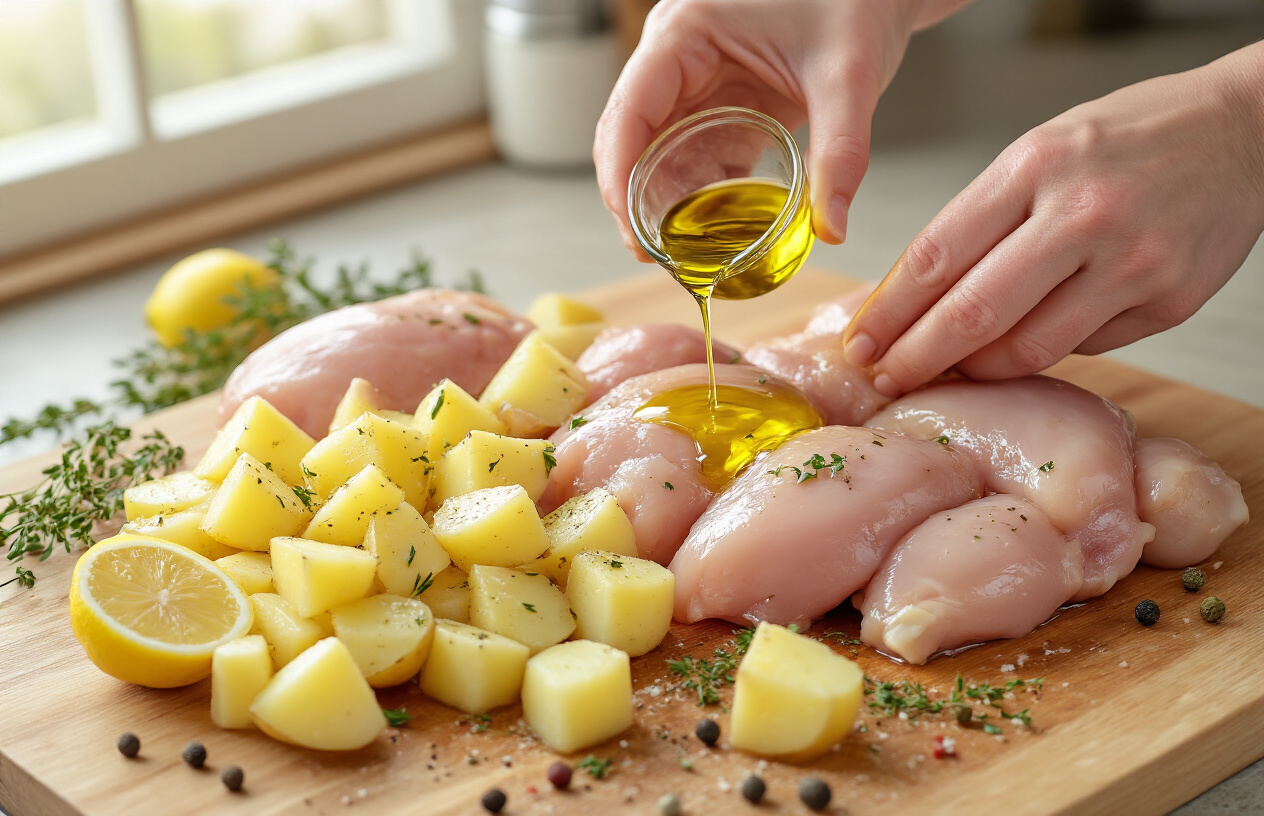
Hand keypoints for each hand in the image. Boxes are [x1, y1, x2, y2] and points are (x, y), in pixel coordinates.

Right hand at [595, 0, 951, 258]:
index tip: (633, 229)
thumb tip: (831, 228)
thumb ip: (841, 154)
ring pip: (656, 151)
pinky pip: (693, 153)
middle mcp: (677, 56)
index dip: (620, 174)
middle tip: (655, 255)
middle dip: (635, 199)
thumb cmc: (855, 2)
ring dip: (663, 201)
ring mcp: (694, 80)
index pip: (630, 110)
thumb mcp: (848, 78)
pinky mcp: (720, 101)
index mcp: (686, 32)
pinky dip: (698, 192)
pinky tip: (710, 228)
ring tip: (680, 253)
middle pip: (630, 137)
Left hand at [843, 43, 1263, 396]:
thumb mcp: (1038, 153)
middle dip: (915, 358)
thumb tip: (913, 300)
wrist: (1243, 131)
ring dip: (978, 370)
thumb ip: (980, 221)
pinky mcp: (1168, 301)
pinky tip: (1029, 342)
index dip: (887, 312)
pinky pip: (1083, 348)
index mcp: (1033, 166)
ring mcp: (1130, 263)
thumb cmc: (1126, 141)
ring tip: (952, 370)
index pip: (935, 256)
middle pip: (971, 313)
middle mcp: (1081, 215)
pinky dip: (1045, 351)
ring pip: (1027, 348)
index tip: (859, 343)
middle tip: (885, 380)